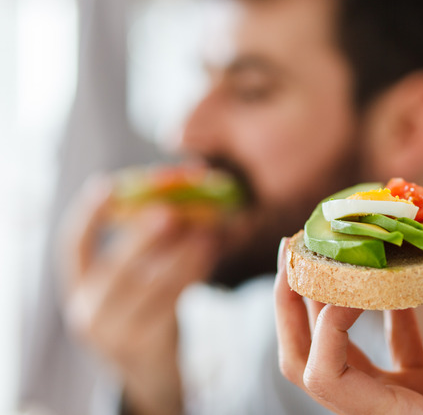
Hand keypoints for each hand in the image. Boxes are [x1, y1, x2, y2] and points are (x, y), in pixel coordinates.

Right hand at [61, 177, 217, 414]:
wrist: (149, 374)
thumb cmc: (142, 314)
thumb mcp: (130, 285)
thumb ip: (145, 249)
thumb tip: (180, 196)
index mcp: (79, 289)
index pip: (73, 248)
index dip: (89, 216)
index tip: (107, 185)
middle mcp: (90, 311)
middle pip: (117, 268)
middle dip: (144, 236)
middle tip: (172, 210)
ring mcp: (117, 333)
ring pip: (154, 285)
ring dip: (184, 252)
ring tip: (208, 228)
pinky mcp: (149, 343)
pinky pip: (175, 300)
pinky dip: (196, 271)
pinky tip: (213, 250)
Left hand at [274, 238, 422, 413]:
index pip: (325, 375)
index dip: (327, 325)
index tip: (357, 280)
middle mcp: (373, 411)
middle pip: (305, 361)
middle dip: (292, 305)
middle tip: (294, 248)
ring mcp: (388, 401)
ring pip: (334, 353)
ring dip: (324, 303)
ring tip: (326, 250)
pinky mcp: (409, 392)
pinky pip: (383, 348)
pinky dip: (382, 311)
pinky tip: (395, 276)